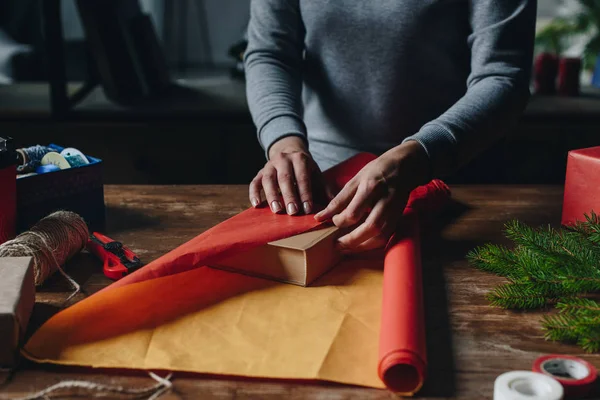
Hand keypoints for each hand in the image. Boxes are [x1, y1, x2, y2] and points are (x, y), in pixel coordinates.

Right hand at [249, 136, 331, 214]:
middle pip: (285, 178)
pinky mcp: (260, 172)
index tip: (307, 209)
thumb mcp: (316, 175)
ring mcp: (269, 165)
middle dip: (289, 196)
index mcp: (300, 159)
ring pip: (268, 180)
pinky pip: (254, 183)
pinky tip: (257, 205)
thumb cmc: (305, 170)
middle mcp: (283, 159)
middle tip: (293, 212)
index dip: (305, 193)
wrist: (289, 154)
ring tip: (277, 210)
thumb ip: (324, 189)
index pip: (303, 177)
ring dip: (272, 196)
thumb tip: (334, 206)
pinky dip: (254, 194)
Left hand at [315, 141, 429, 251]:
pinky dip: (372, 244)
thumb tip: (322, 216)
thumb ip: (339, 200)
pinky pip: (386, 237)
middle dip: (352, 240)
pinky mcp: (398, 218)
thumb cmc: (377, 171)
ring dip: (362, 246)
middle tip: (337, 245)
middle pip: (370, 227)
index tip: (333, 221)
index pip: (354, 212)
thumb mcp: (355, 180)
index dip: (340, 221)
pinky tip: (360, 244)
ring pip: (380, 236)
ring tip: (346, 248)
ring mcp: (394, 211)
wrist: (405, 167)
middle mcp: (384, 201)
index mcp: (371, 188)